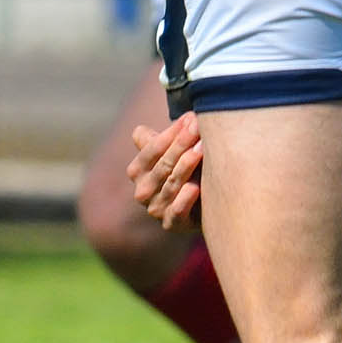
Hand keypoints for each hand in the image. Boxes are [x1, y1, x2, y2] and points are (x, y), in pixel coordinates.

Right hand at [127, 111, 203, 230]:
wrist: (200, 207)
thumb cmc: (185, 172)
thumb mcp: (171, 154)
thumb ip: (162, 139)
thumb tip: (155, 126)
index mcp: (138, 170)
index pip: (152, 149)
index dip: (171, 133)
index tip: (191, 118)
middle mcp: (142, 191)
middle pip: (163, 164)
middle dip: (182, 144)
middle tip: (200, 127)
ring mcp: (156, 209)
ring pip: (172, 184)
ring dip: (188, 165)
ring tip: (204, 148)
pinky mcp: (172, 224)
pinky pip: (176, 211)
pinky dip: (184, 199)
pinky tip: (196, 187)